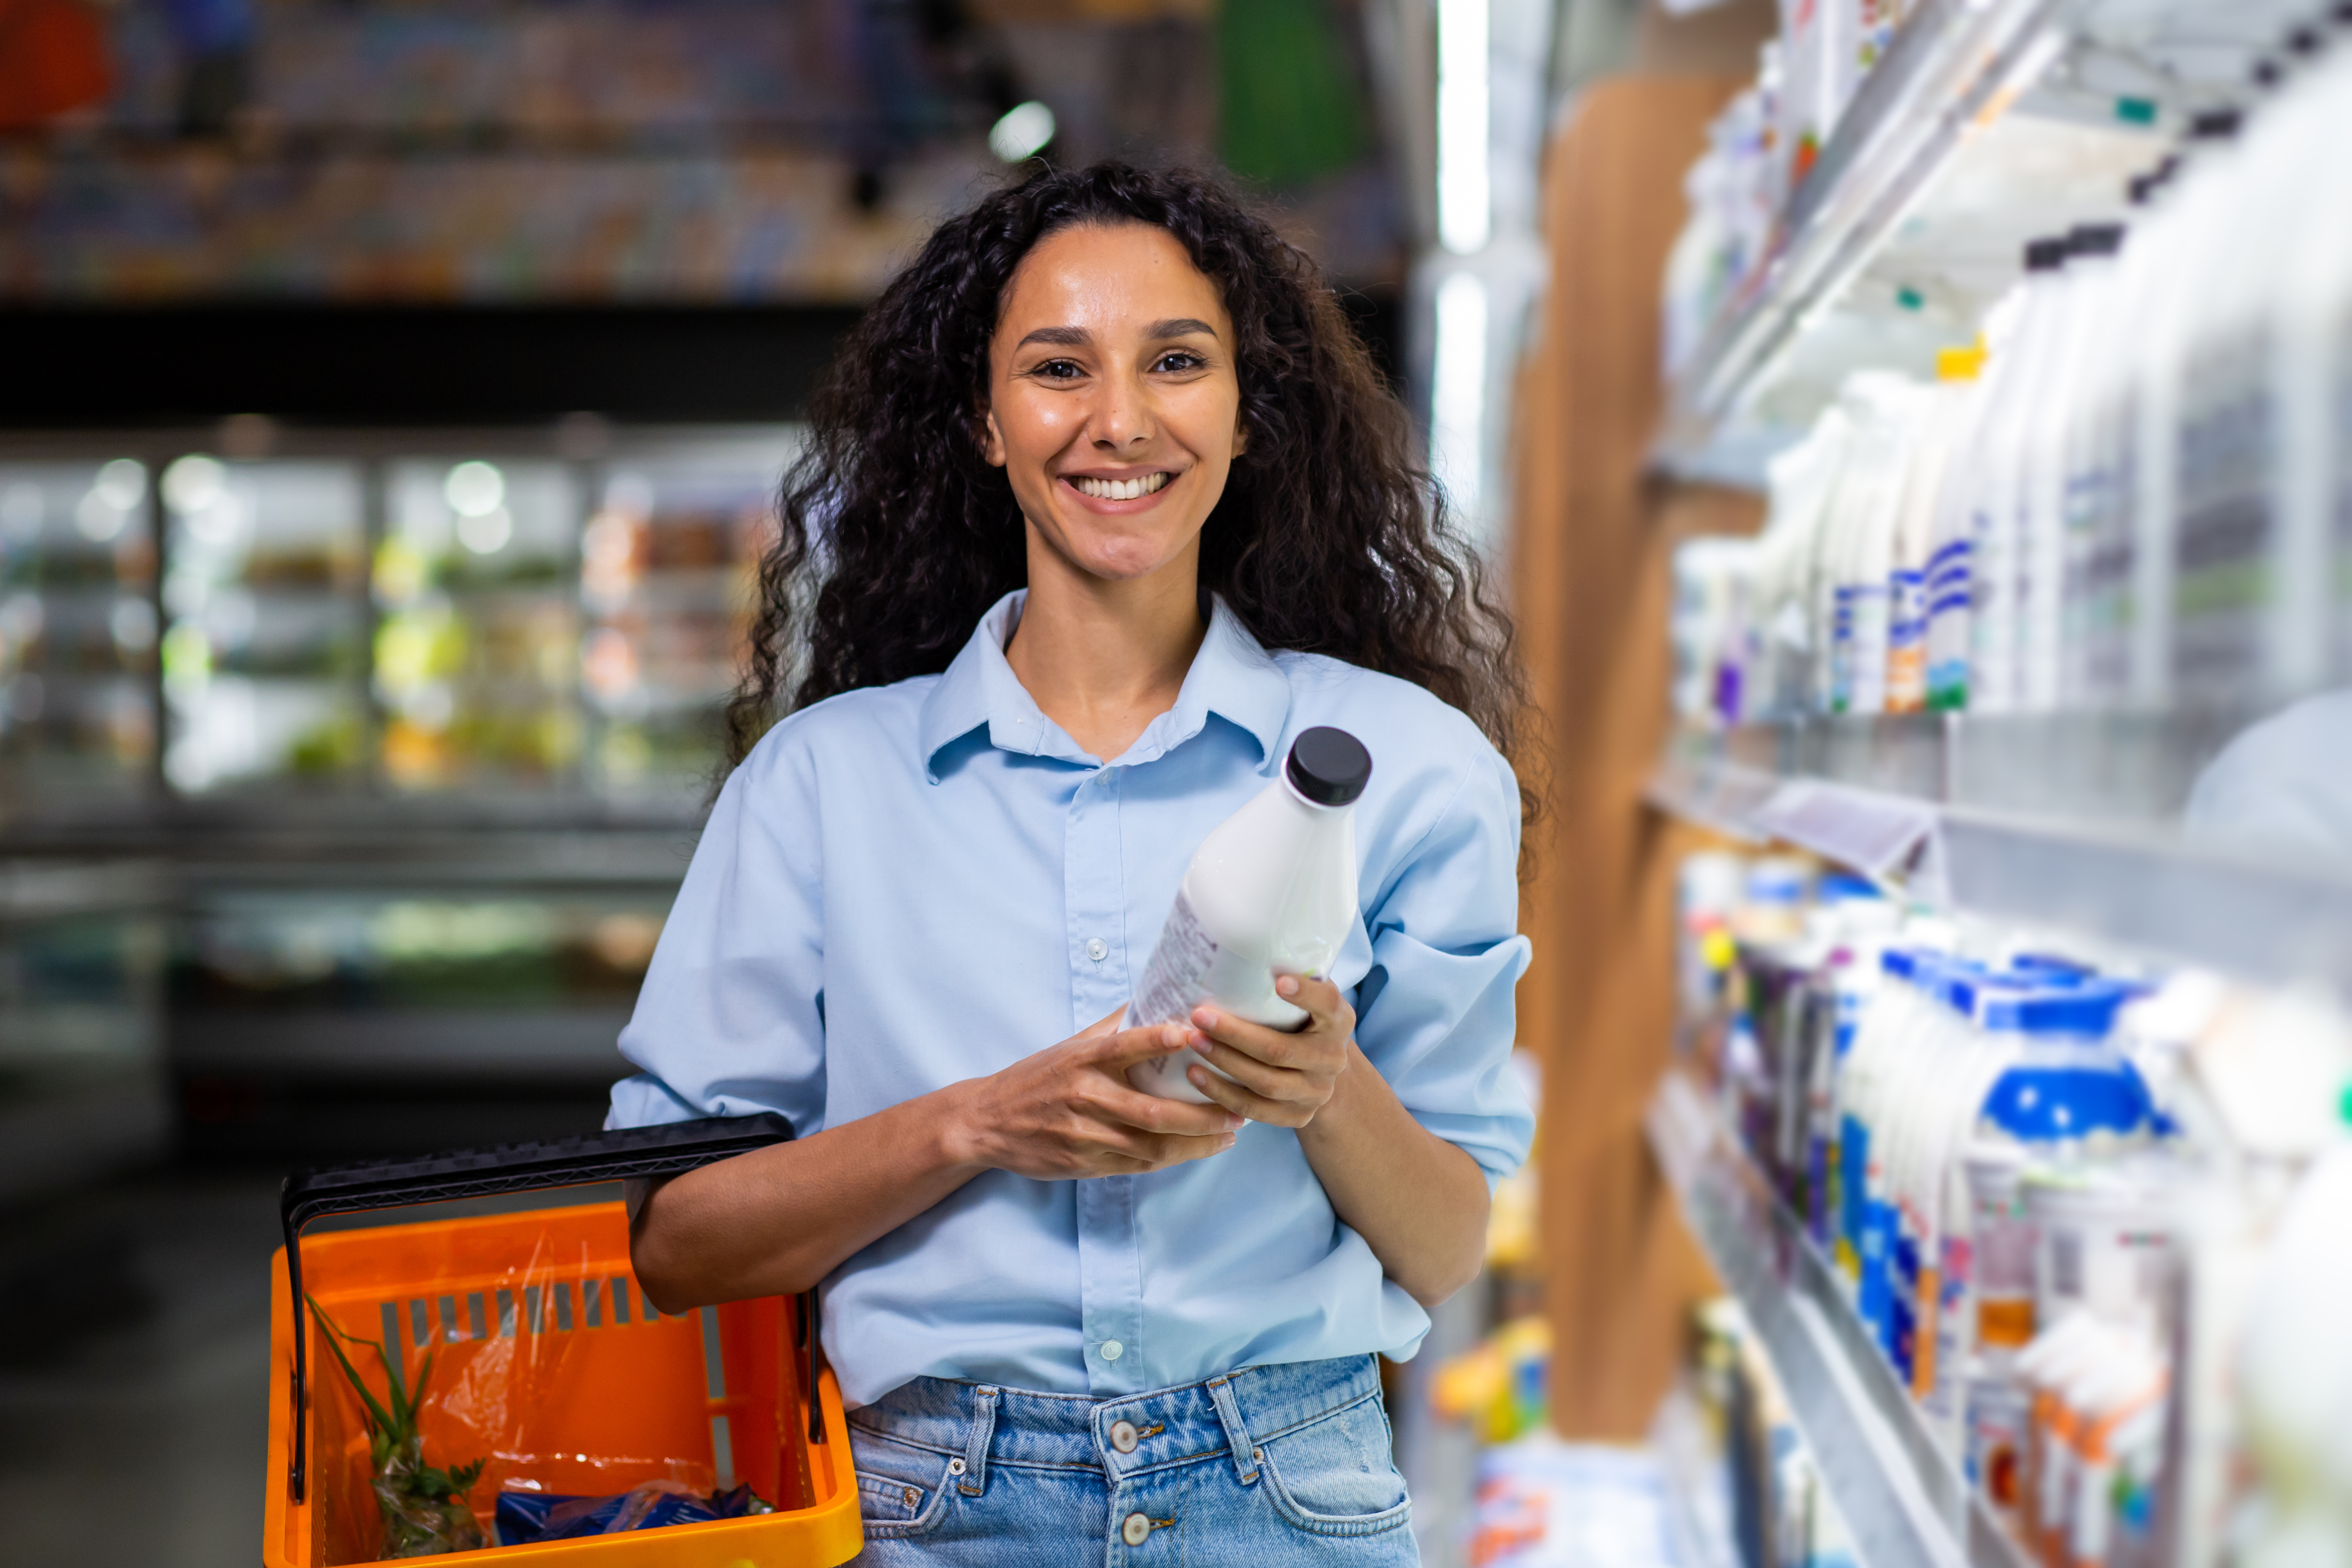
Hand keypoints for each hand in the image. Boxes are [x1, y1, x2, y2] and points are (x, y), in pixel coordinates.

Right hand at [948, 1008, 1244, 1179]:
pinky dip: (1172, 1158)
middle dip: (1201, 1113)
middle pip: (1151, 1110)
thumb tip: (1157, 991)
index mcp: (1082, 1059)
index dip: (1159, 1040)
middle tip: (1238, 1107)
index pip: (1124, 1045)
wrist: (988, 1122)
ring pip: (1151, 1144)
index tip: (1194, 1033)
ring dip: (1196, 1142)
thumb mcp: (1070, 1045)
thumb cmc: (1038, 1076)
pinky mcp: (1084, 1163)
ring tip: (1230, 1134)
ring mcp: (1085, 1134)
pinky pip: (1137, 1165)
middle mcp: (1084, 1096)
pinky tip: (1199, 1150)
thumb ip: (1113, 1025)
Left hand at [1180, 974, 1352, 1126]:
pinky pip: (1256, 1110)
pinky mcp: (1297, 1116)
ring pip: (1265, 1082)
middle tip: (1200, 1016)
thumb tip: (1240, 944)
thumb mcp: (1309, 999)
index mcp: (1338, 1021)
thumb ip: (1291, 978)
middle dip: (1235, 1034)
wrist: (1324, 1073)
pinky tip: (1196, 1077)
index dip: (1305, 994)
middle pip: (1280, 1049)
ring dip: (1224, 1063)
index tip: (1278, 980)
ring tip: (1193, 1042)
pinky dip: (1222, 1094)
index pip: (1327, 1004)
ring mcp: (1316, 1091)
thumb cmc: (1303, 1022)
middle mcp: (1331, 1058)